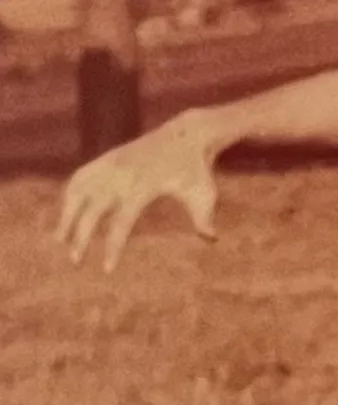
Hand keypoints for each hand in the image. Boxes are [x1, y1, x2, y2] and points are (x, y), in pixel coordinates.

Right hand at [56, 114, 218, 270]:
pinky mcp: (108, 157)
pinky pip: (81, 176)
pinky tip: (65, 212)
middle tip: (75, 261)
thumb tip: (210, 239)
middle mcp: (121, 175)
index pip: (120, 224)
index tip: (107, 270)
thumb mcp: (205, 195)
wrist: (187, 135)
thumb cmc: (197, 170)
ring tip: (59, 239)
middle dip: (81, 237)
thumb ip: (204, 219)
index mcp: (143, 187)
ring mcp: (111, 164)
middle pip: (92, 211)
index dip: (112, 248)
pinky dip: (70, 193)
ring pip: (77, 191)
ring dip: (66, 214)